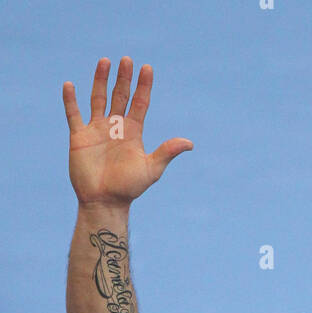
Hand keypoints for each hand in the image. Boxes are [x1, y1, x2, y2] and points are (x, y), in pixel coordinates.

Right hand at [63, 58, 191, 208]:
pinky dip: (70, 100)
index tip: (147, 68)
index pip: (139, 103)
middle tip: (127, 60)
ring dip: (100, 80)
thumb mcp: (151, 169)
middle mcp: (115, 126)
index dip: (143, 86)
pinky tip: (70, 85)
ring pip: (98, 98)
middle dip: (124, 78)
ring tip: (105, 61)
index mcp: (133, 132)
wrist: (105, 202)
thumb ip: (167, 152)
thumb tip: (190, 143)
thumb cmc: (129, 188)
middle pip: (120, 95)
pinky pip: (73, 114)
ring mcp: (97, 129)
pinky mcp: (79, 137)